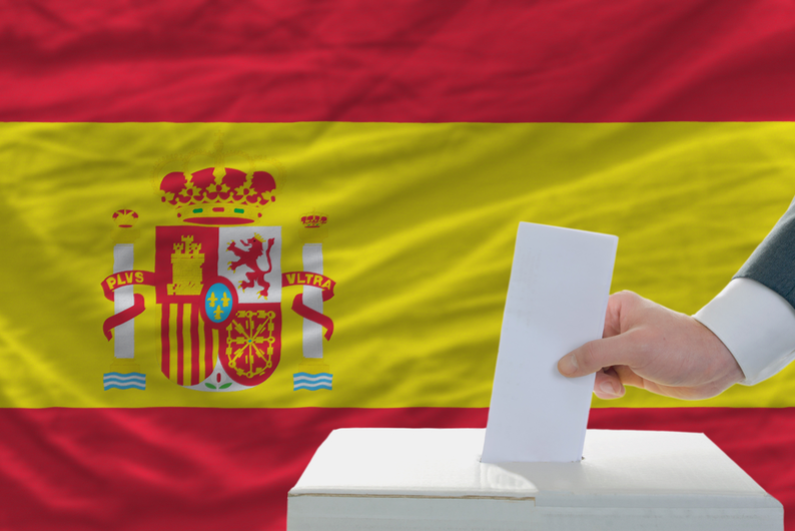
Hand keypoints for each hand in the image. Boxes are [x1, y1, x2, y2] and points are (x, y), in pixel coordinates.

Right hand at [557, 291, 744, 399]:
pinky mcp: (629, 369)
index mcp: (615, 308)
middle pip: (581, 346)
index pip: (578, 321)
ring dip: (595, 380)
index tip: (550, 354)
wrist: (718, 366)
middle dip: (579, 364)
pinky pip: (604, 379)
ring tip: (612, 386)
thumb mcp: (634, 348)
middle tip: (578, 377)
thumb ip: (595, 355)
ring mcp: (622, 349)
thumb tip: (564, 365)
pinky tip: (617, 390)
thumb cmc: (682, 346)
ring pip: (591, 367)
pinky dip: (605, 388)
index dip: (563, 338)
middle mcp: (615, 327)